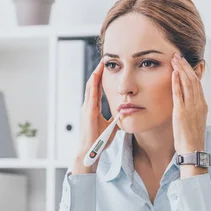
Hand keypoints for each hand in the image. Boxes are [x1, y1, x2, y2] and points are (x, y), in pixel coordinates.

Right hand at [72, 59, 119, 174]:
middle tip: (103, 60)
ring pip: (90, 87)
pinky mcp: (88, 112)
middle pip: (92, 84)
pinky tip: (97, 76)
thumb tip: (124, 113)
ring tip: (101, 64)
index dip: (101, 78)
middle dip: (97, 72)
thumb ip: (115, 118)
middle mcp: (88, 106)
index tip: (107, 68)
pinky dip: (94, 84)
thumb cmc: (99, 139)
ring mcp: (87, 108)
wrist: (91, 150)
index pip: (97, 89)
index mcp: (93, 108)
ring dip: (95, 75)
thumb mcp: (110, 125)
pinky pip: (91, 95)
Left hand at [171, 53, 207, 175]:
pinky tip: (173, 74)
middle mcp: (199, 104)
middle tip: (178, 55)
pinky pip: (179, 94)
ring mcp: (191, 108)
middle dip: (185, 66)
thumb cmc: (191, 138)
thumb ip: (192, 108)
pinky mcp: (182, 113)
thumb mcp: (194, 120)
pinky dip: (177, 83)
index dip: (191, 71)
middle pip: (193, 80)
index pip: (198, 83)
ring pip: (188, 84)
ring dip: (181, 70)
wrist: (193, 150)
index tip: (185, 62)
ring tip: (175, 59)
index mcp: (202, 105)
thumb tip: (187, 101)